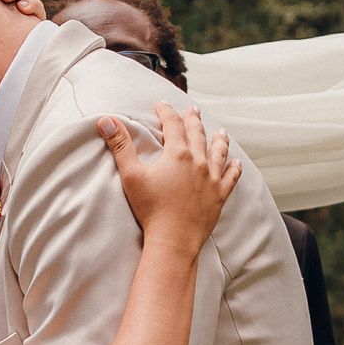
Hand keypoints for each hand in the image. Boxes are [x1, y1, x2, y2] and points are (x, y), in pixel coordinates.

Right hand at [97, 100, 239, 253]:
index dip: (166, 112)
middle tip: (193, 110)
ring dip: (219, 140)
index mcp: (177, 154)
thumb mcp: (131, 175)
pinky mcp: (219, 196)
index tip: (161, 105)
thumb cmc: (151, 209)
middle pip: (197, 134)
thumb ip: (120, 146)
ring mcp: (212, 179)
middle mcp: (198, 162)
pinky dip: (234, 168)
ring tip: (221, 132)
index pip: (173, 125)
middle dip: (194, 120)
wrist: (173, 239)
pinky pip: (230, 178)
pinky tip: (236, 163)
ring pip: (218, 152)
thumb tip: (106, 120)